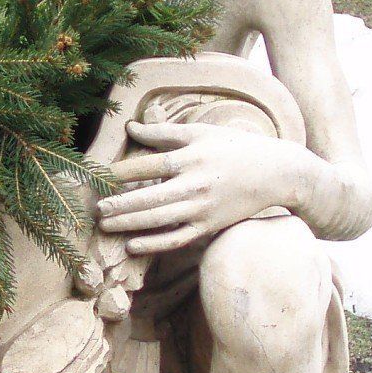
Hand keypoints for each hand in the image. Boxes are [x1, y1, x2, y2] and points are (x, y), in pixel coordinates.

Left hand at [95, 121, 305, 255]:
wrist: (275, 173)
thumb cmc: (235, 147)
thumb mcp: (201, 132)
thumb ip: (164, 132)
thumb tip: (131, 127)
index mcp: (193, 157)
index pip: (150, 165)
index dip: (122, 171)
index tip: (99, 175)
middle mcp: (196, 184)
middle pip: (151, 196)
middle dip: (120, 203)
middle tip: (96, 208)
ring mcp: (203, 209)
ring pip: (160, 220)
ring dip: (130, 224)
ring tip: (105, 224)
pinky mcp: (210, 227)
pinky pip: (178, 239)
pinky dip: (155, 244)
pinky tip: (133, 245)